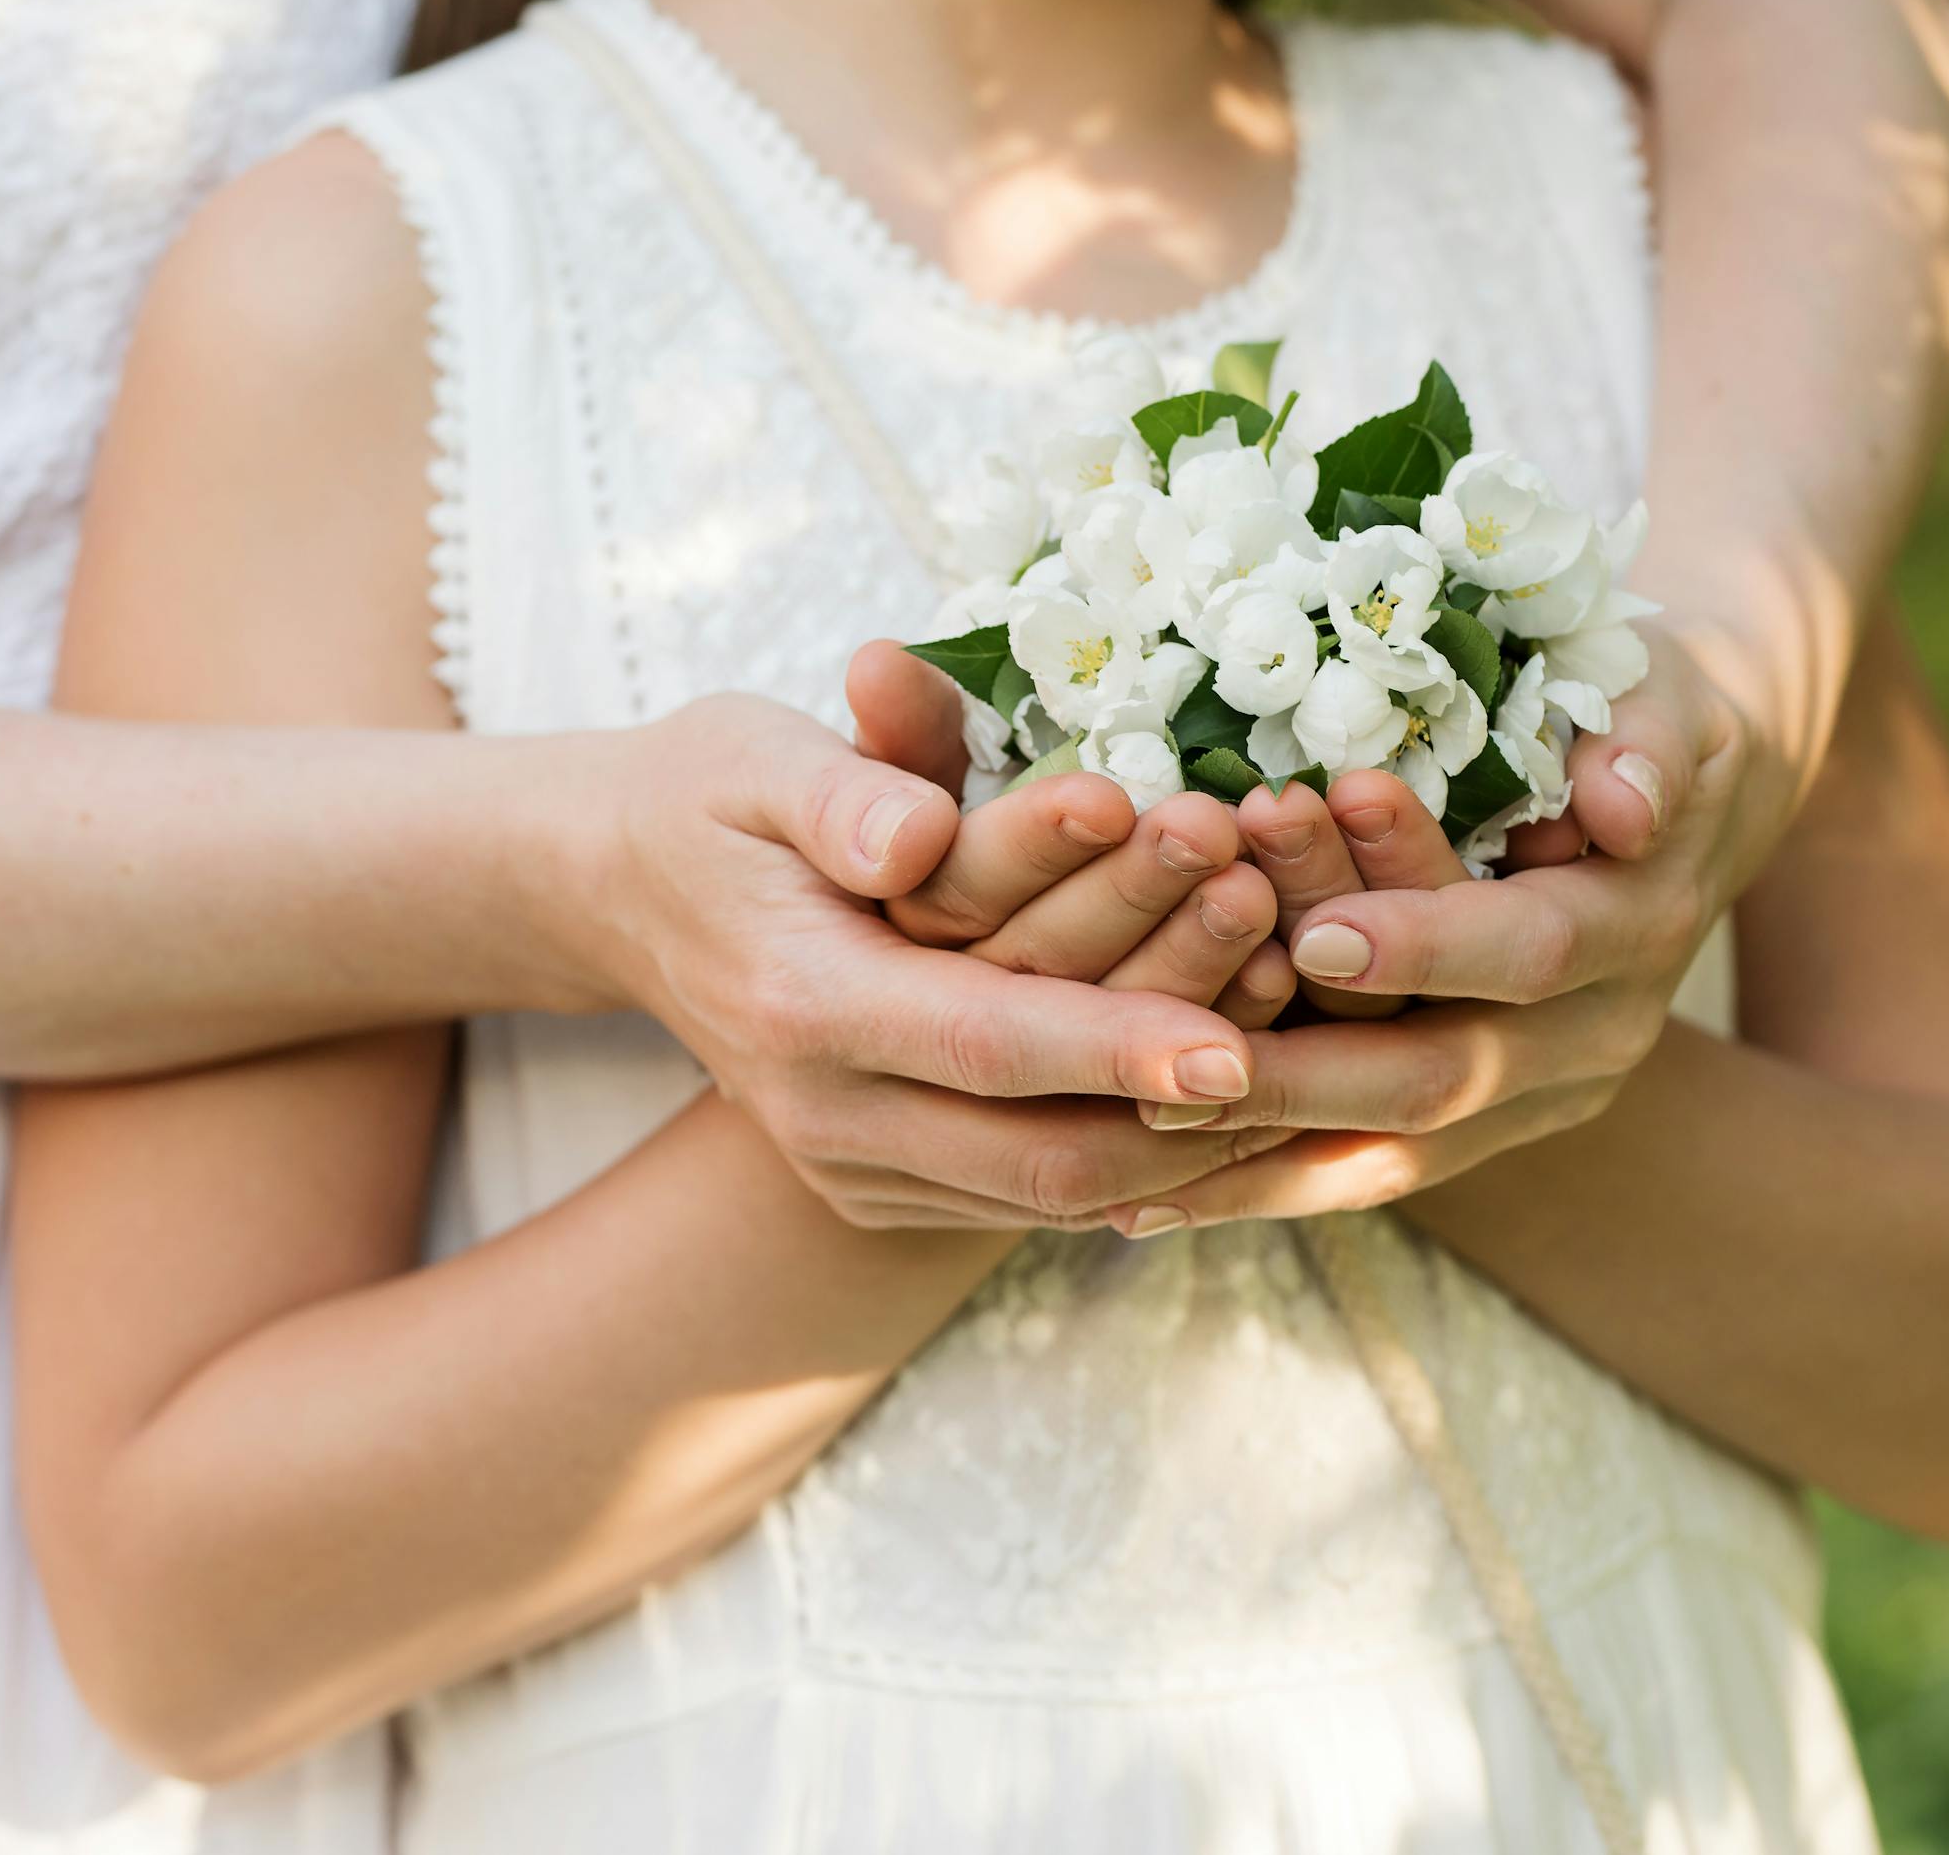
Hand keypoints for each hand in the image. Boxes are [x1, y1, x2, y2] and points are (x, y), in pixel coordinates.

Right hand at [563, 689, 1293, 1229]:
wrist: (622, 891)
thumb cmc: (711, 796)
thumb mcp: (751, 754)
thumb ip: (843, 784)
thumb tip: (920, 833)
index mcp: (796, 1002)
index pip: (983, 1041)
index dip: (1116, 1046)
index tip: (1244, 1041)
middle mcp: (823, 1113)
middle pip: (1041, 1148)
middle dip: (1193, 1106)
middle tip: (1326, 1042)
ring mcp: (852, 1168)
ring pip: (1055, 1190)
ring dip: (1193, 1141)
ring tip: (1324, 1070)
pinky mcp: (885, 1189)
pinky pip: (1039, 1195)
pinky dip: (1149, 1160)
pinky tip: (1254, 1110)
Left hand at [852, 629, 1801, 1232]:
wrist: (1670, 819)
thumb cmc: (1637, 720)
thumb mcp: (1660, 703)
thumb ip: (1644, 746)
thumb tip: (1628, 806)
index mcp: (1634, 929)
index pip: (1530, 950)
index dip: (1427, 942)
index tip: (1316, 933)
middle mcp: (1586, 1040)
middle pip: (1441, 1073)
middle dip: (1308, 1063)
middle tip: (1184, 1048)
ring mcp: (1528, 1102)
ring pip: (1386, 1145)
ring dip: (1258, 1140)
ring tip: (1137, 1128)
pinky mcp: (1470, 1133)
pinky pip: (1354, 1174)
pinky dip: (1253, 1188)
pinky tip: (1136, 1207)